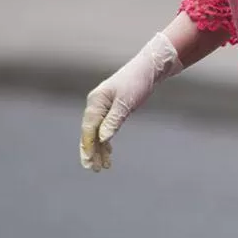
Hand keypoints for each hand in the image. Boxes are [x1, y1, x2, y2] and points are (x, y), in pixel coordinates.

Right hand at [79, 33, 180, 171]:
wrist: (149, 68)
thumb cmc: (137, 82)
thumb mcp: (126, 102)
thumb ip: (113, 120)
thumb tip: (102, 139)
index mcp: (96, 101)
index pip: (88, 128)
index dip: (87, 146)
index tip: (89, 161)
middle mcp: (96, 104)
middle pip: (90, 132)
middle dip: (91, 151)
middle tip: (93, 169)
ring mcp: (103, 107)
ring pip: (97, 133)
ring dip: (99, 150)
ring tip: (102, 167)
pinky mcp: (111, 110)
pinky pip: (104, 128)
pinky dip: (106, 141)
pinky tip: (108, 153)